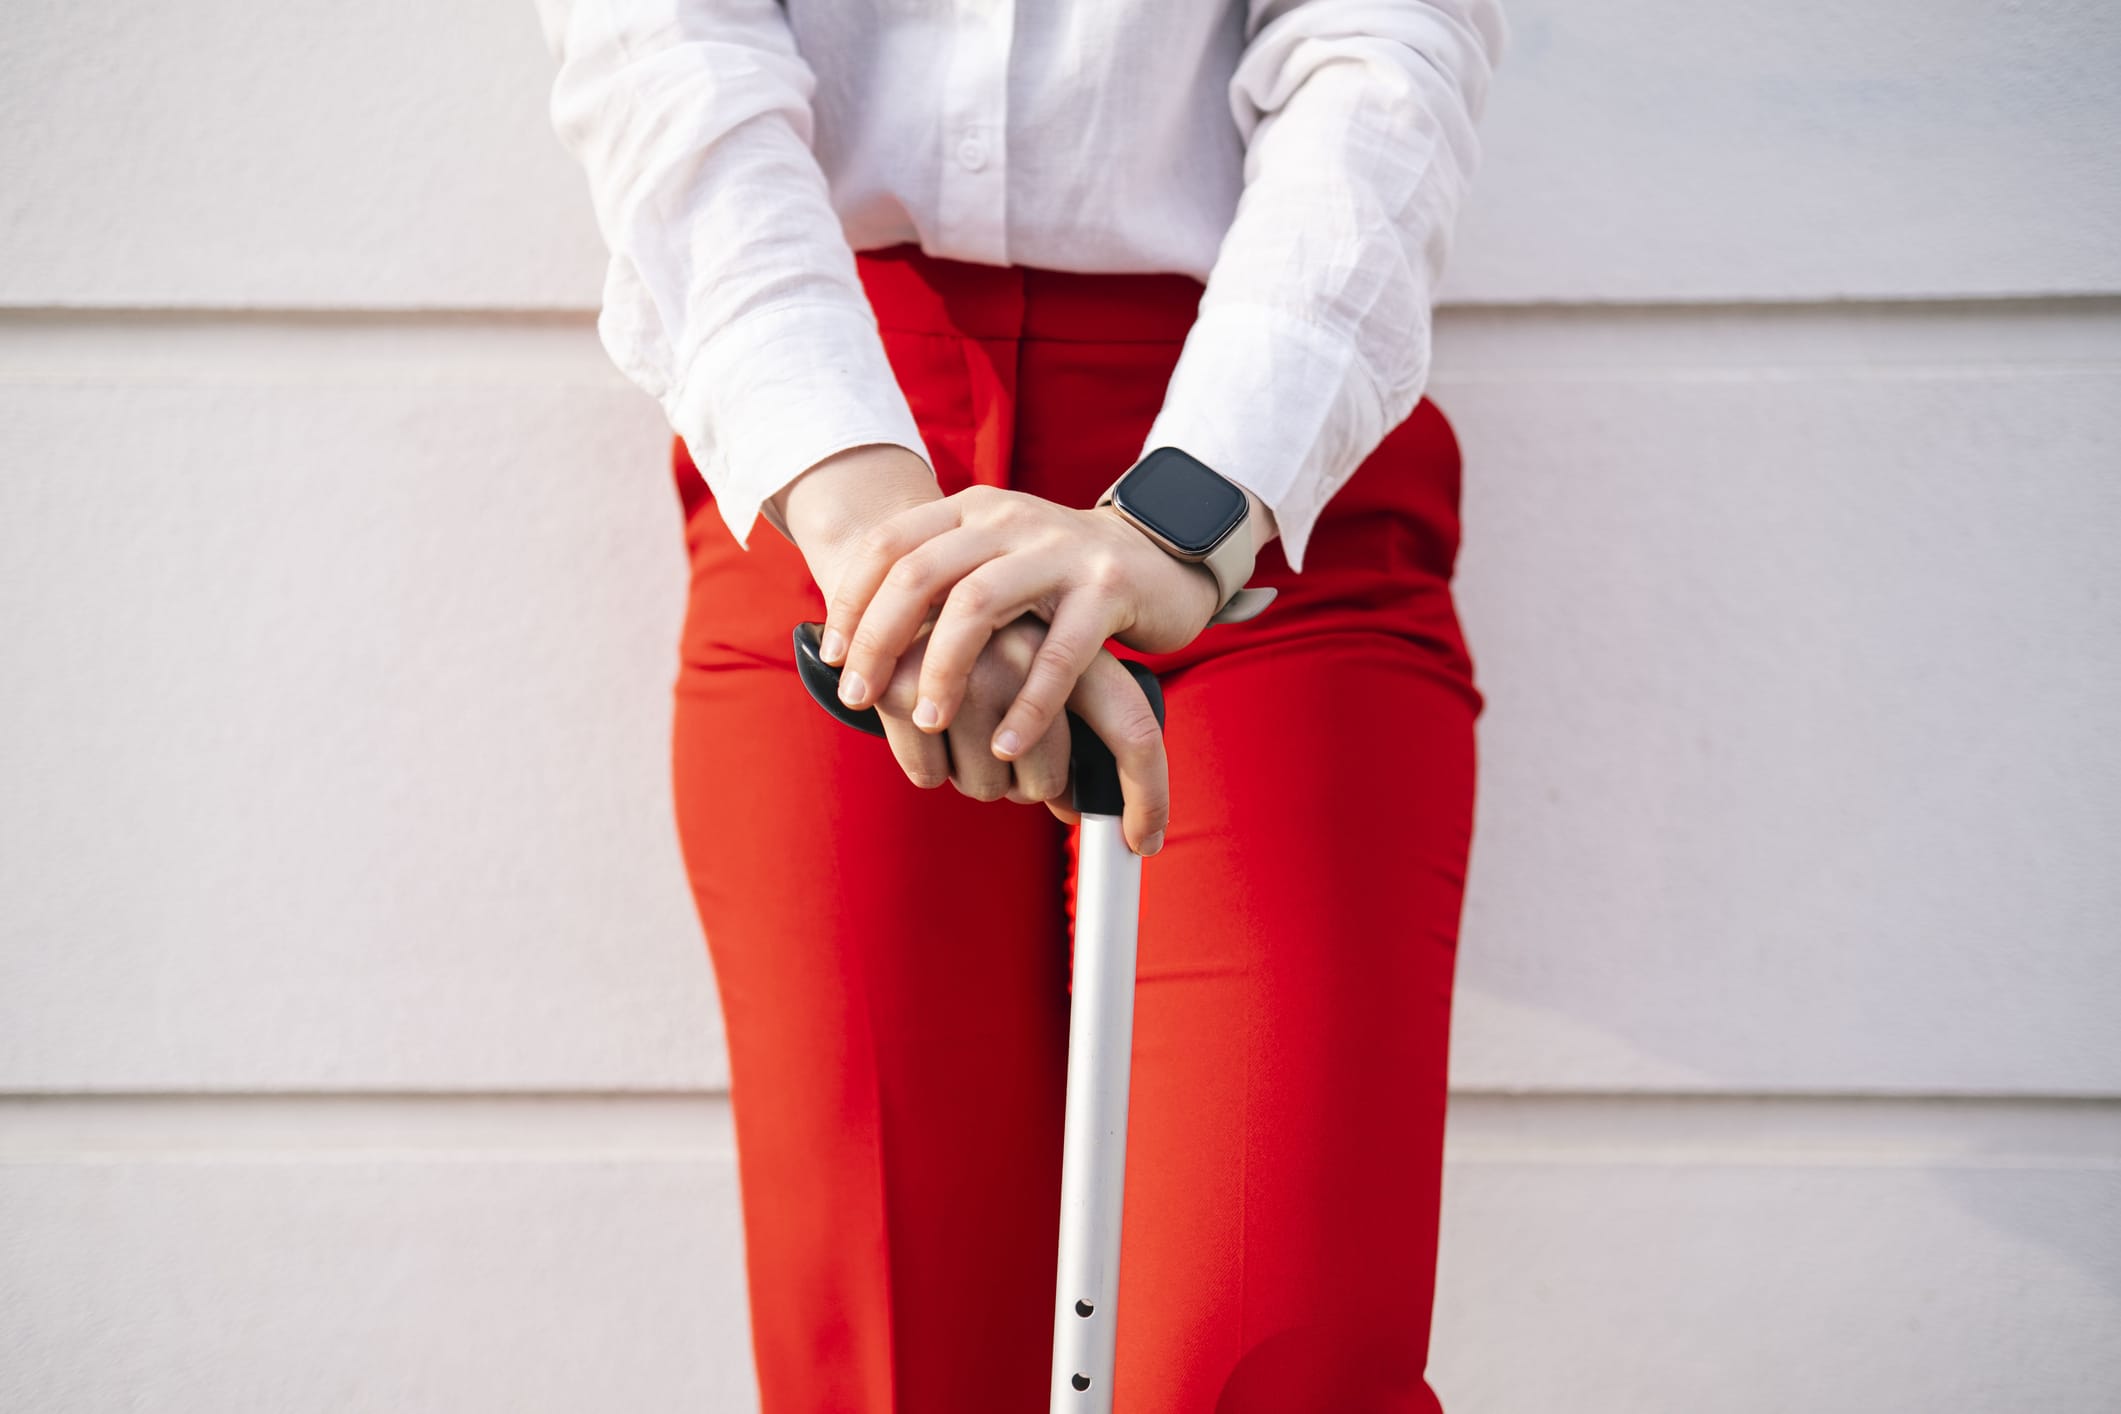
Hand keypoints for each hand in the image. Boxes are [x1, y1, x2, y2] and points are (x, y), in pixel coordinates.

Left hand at [772, 445, 1171, 851]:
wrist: (1159, 559)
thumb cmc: (1055, 579)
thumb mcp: (991, 561)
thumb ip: (935, 585)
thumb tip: (851, 644)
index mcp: (972, 510)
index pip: (889, 544)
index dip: (851, 601)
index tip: (832, 658)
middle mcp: (1009, 520)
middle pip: (920, 573)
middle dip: (879, 641)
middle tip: (859, 697)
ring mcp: (1059, 550)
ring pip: (978, 605)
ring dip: (943, 670)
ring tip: (928, 722)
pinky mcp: (1107, 588)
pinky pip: (1058, 653)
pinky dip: (1027, 705)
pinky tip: (1005, 745)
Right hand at [853, 612, 1171, 853]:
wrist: (901, 545)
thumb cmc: (982, 618)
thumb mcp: (1040, 644)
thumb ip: (1069, 713)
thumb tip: (1081, 806)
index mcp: (1076, 635)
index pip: (1134, 731)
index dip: (1146, 795)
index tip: (1143, 842)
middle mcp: (1027, 646)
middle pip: (1046, 779)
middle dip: (1029, 786)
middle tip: (1009, 756)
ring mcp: (965, 662)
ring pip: (988, 784)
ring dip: (975, 778)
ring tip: (962, 730)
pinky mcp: (905, 679)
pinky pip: (931, 775)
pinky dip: (930, 769)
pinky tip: (927, 734)